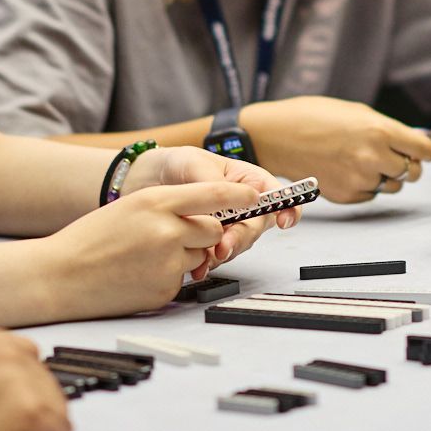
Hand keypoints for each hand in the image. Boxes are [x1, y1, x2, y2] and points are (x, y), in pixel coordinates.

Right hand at [0, 327, 71, 430]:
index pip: (17, 352)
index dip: (13, 381)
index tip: (8, 398)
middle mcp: (7, 354)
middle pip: (39, 375)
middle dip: (29, 400)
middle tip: (12, 425)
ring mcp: (27, 383)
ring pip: (54, 401)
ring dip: (40, 423)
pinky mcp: (43, 415)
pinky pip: (61, 429)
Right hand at [45, 180, 253, 314]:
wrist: (59, 276)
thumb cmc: (91, 240)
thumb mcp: (130, 207)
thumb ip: (168, 207)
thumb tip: (207, 213)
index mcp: (156, 201)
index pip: (214, 193)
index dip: (239, 195)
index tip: (256, 196)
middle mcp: (167, 229)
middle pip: (214, 228)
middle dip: (204, 233)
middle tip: (173, 237)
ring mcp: (168, 261)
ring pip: (199, 255)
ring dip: (184, 256)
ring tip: (145, 257)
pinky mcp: (166, 288)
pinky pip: (183, 279)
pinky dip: (167, 277)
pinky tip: (138, 275)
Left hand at [129, 145, 300, 266]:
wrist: (143, 183)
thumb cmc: (174, 165)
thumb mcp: (193, 163)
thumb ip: (214, 184)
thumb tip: (234, 200)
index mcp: (247, 182)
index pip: (278, 196)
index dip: (288, 209)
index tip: (283, 221)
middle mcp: (242, 206)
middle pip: (256, 227)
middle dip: (241, 238)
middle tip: (223, 246)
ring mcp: (227, 226)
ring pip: (237, 245)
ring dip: (223, 253)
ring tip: (205, 256)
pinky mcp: (209, 242)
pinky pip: (217, 258)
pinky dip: (208, 264)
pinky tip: (197, 267)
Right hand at [242, 96, 430, 203]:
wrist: (277, 137)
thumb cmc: (313, 117)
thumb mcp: (357, 112)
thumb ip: (387, 129)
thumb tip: (412, 142)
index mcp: (380, 131)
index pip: (424, 150)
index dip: (426, 150)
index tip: (423, 150)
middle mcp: (374, 158)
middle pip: (412, 171)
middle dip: (407, 164)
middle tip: (395, 156)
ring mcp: (360, 179)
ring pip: (392, 186)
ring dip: (385, 176)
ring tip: (362, 160)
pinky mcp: (347, 195)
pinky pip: (370, 194)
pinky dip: (365, 185)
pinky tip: (347, 169)